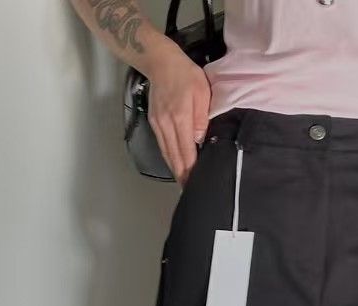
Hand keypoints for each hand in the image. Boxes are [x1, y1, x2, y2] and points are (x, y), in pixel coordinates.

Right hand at [144, 36, 211, 185]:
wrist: (160, 62)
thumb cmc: (185, 74)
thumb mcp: (202, 93)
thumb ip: (201, 118)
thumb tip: (199, 140)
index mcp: (180, 118)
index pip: (187, 152)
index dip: (191, 170)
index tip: (196, 184)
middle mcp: (167, 125)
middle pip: (175, 158)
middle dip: (183, 176)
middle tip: (190, 191)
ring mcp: (158, 125)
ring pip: (167, 154)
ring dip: (176, 170)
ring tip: (183, 183)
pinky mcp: (155, 123)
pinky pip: (163, 146)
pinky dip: (170, 158)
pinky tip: (176, 165)